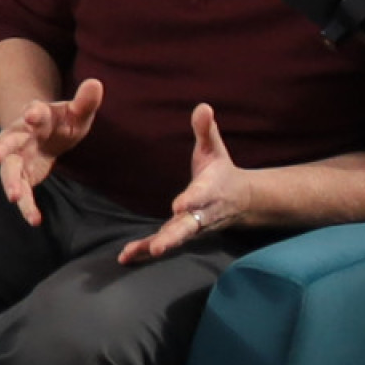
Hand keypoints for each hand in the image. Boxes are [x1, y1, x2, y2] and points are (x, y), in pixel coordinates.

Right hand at [0, 77, 101, 225]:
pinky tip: (35, 220)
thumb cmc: (61, 121)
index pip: (33, 111)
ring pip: (9, 169)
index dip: (33, 113)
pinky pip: (21, 190)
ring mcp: (17, 156)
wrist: (43, 132)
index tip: (31, 115)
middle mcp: (20, 135)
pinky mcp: (21, 175)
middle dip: (2, 148)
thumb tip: (96, 83)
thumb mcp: (76, 112)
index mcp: (37, 115)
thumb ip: (85, 101)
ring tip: (13, 196)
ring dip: (10, 182)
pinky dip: (26, 205)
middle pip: (9, 141)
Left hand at [120, 104, 249, 264]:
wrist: (239, 200)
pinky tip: (125, 258)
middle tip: (159, 247)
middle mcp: (201, 213)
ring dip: (153, 247)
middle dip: (173, 236)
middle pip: (187, 227)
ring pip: (173, 239)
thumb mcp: (215, 149)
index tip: (181, 204)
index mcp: (209, 190)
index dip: (192, 199)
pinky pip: (162, 244)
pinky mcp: (180, 233)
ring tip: (131, 254)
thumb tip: (203, 106)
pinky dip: (145, 252)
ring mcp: (191, 227)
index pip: (201, 196)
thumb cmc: (220, 171)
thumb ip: (206, 130)